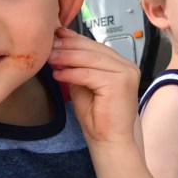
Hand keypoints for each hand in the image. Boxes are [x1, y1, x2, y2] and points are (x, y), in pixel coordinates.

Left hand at [48, 27, 140, 144]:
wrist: (109, 141)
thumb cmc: (98, 118)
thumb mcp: (84, 85)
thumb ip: (78, 67)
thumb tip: (60, 48)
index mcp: (121, 65)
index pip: (96, 46)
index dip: (75, 40)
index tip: (57, 35)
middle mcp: (127, 66)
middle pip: (93, 49)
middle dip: (68, 46)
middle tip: (49, 45)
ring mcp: (126, 73)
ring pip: (90, 59)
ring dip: (67, 57)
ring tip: (50, 58)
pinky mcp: (119, 83)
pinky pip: (89, 73)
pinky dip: (71, 73)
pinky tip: (58, 74)